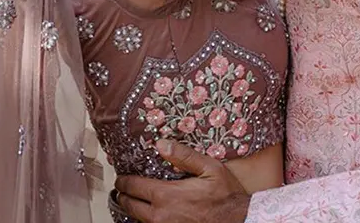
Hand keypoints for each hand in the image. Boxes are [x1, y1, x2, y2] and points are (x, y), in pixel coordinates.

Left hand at [114, 140, 249, 222]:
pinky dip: (145, 220)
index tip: (121, 177)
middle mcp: (161, 215)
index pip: (134, 186)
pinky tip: (149, 214)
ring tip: (131, 200)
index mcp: (167, 195)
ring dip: (132, 209)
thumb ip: (184, 155)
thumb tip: (161, 144)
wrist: (238, 221)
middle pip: (130, 205)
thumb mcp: (209, 168)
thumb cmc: (226, 196)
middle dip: (123, 195)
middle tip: (121, 189)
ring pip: (137, 219)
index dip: (124, 181)